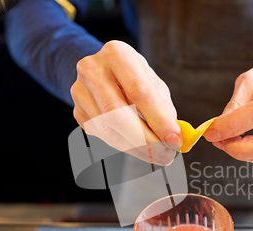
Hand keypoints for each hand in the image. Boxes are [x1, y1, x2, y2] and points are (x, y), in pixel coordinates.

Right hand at [71, 40, 181, 164]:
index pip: (139, 91)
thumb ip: (164, 108)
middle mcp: (93, 70)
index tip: (175, 140)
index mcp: (117, 54)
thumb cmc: (134, 77)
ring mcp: (80, 91)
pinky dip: (125, 146)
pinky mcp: (77, 111)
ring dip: (137, 149)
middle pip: (117, 114)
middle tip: (166, 155)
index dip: (158, 119)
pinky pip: (103, 137)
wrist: (103, 71)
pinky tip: (140, 147)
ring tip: (158, 154)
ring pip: (109, 131)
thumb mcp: (153, 83)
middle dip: (146, 141)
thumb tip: (175, 138)